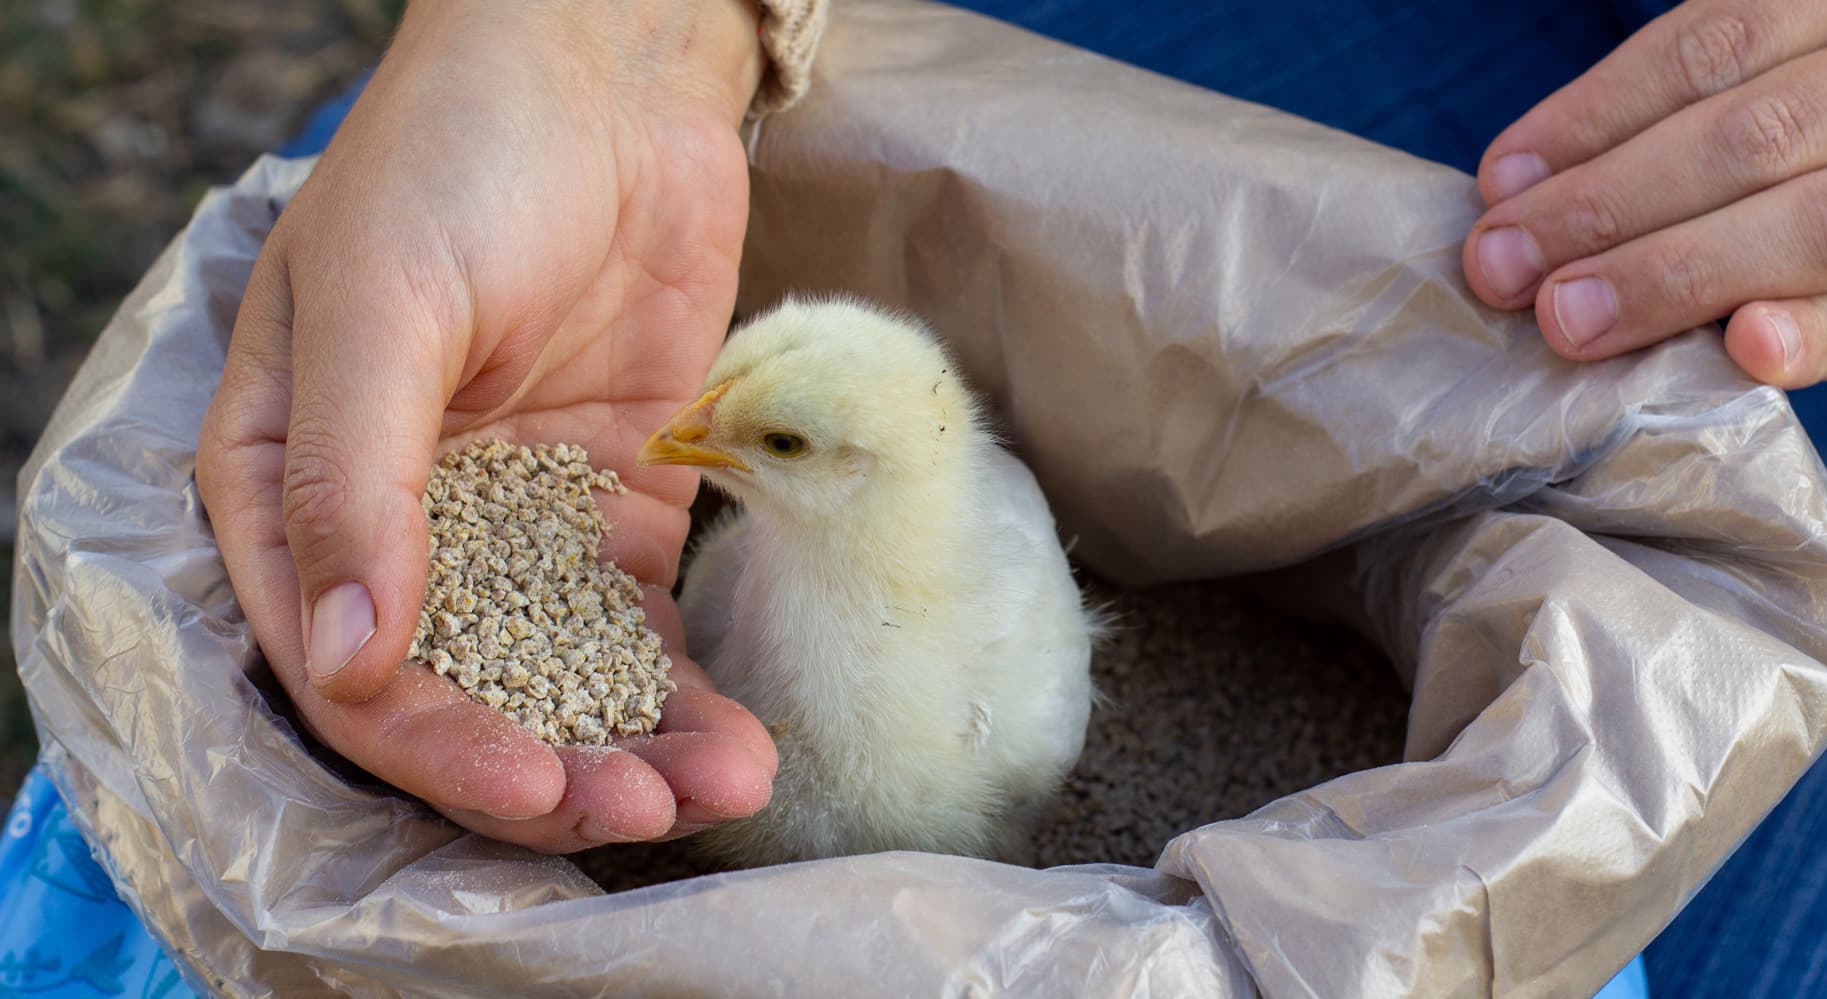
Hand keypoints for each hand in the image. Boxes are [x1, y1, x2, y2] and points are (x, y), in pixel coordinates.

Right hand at [198, 0, 774, 851]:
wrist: (605, 76)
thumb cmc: (459, 157)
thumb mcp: (383, 303)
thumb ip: (356, 479)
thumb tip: (350, 656)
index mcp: (287, 488)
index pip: (344, 665)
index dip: (435, 742)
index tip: (533, 782)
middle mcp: (397, 532)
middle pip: (459, 697)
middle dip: (546, 769)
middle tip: (638, 813)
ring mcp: (513, 528)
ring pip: (559, 682)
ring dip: (627, 750)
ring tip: (712, 789)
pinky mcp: (614, 512)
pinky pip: (642, 632)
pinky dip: (683, 692)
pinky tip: (735, 741)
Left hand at [1465, 0, 1826, 386]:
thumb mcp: (1795, 60)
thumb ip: (1691, 104)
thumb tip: (1525, 189)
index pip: (1725, 42)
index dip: (1601, 114)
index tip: (1501, 182)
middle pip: (1762, 133)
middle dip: (1614, 205)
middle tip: (1507, 267)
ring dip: (1683, 276)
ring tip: (1573, 320)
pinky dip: (1826, 332)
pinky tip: (1744, 350)